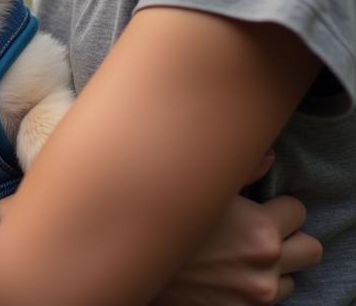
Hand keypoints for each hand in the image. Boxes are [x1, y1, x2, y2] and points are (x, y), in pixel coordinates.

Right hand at [155, 156, 322, 304]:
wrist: (138, 264)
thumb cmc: (167, 218)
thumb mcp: (201, 188)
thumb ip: (241, 170)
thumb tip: (269, 157)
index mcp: (260, 230)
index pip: (299, 212)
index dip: (278, 206)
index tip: (260, 206)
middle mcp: (265, 265)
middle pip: (311, 249)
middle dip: (289, 237)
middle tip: (262, 231)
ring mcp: (256, 295)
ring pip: (292, 279)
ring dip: (274, 267)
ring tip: (241, 253)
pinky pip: (270, 301)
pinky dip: (256, 287)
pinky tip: (230, 271)